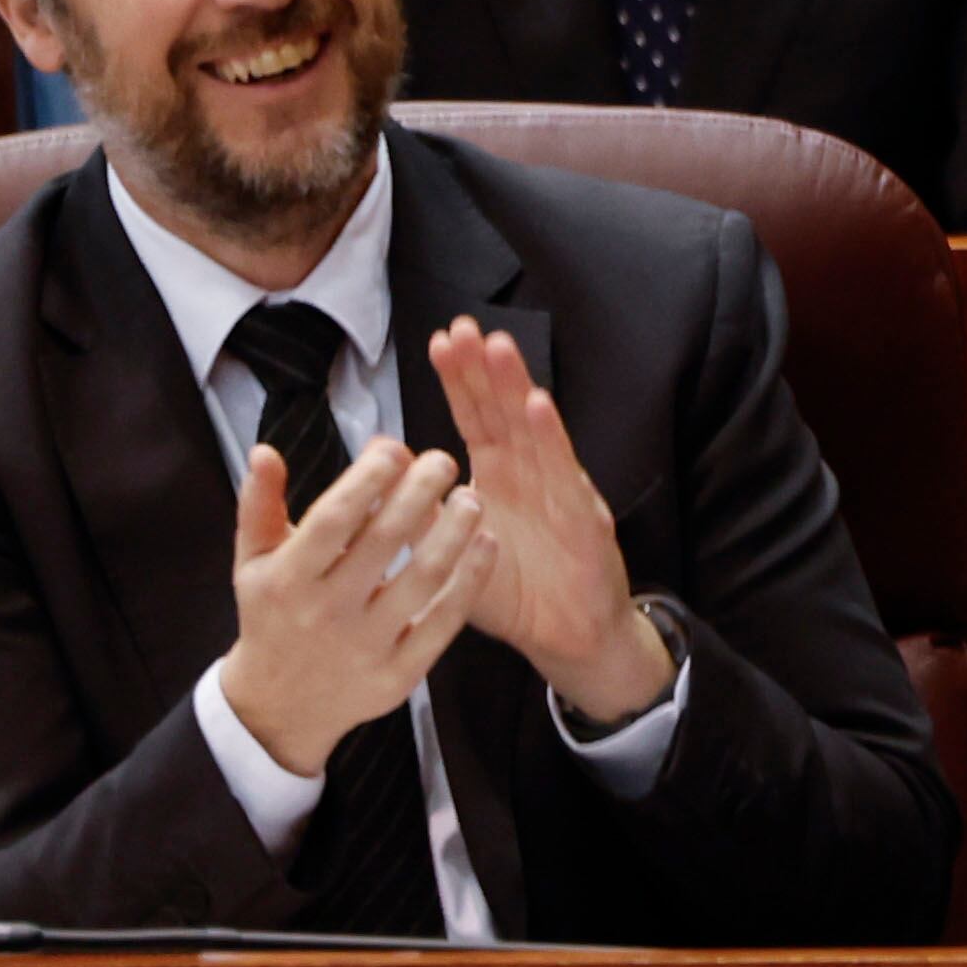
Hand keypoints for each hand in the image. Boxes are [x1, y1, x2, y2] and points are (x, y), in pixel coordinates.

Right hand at [214, 435, 487, 777]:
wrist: (280, 707)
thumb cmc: (272, 616)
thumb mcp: (252, 562)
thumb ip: (258, 504)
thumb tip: (265, 449)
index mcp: (288, 579)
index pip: (333, 519)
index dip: (368, 479)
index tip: (395, 447)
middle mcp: (326, 612)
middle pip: (384, 542)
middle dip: (419, 493)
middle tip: (443, 460)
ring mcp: (366, 647)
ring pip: (422, 580)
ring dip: (454, 533)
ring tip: (472, 498)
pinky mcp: (398, 675)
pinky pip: (443, 623)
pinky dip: (470, 582)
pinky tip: (486, 545)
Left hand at [428, 317, 666, 725]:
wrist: (567, 639)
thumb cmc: (513, 593)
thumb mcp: (452, 554)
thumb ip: (422, 516)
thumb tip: (382, 475)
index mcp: (499, 476)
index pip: (476, 417)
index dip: (459, 380)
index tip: (439, 341)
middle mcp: (530, 473)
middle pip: (504, 411)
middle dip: (484, 368)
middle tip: (463, 328)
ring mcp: (560, 491)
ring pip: (534, 431)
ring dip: (515, 388)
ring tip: (497, 349)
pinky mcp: (583, 519)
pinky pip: (564, 475)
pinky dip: (552, 440)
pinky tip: (537, 407)